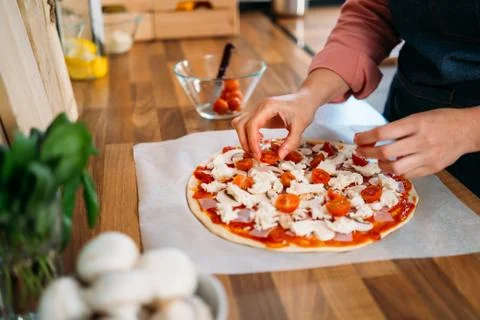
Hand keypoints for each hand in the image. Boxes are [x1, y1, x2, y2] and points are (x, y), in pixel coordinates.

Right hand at [232, 92, 316, 158]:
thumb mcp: (301, 126)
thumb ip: (291, 142)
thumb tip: (279, 156)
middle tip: (256, 156)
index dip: (252, 142)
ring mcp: (256, 109)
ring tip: (255, 150)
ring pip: (239, 124)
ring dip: (243, 138)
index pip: (252, 125)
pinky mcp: (257, 114)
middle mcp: (259, 106)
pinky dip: (246, 134)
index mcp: (268, 107)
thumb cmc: (303, 109)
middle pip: (240, 124)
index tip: (258, 155)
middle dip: (245, 142)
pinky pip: (245, 124)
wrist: (304, 99)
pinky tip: (259, 140)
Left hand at [355, 108, 479, 177]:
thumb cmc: (441, 120)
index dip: (366, 137)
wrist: (468, 130)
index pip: (383, 133)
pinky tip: (393, 165)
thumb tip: (373, 136)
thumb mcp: (418, 117)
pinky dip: (397, 171)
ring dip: (381, 165)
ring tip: (378, 160)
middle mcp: (421, 141)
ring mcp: (427, 157)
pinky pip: (408, 175)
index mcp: (416, 124)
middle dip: (367, 153)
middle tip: (361, 150)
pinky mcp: (432, 168)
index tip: (358, 139)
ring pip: (395, 168)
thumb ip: (398, 127)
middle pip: (385, 153)